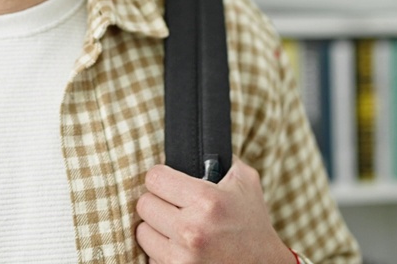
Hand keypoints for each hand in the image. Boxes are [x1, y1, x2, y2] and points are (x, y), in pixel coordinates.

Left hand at [135, 157, 296, 263]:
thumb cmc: (253, 225)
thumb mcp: (246, 183)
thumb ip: (221, 159)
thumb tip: (198, 144)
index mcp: (207, 200)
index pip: (154, 177)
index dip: (162, 178)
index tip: (169, 183)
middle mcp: (192, 229)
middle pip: (144, 204)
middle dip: (159, 204)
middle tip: (175, 207)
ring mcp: (182, 257)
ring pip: (143, 232)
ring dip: (157, 230)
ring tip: (178, 229)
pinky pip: (150, 257)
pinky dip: (161, 253)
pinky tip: (181, 249)